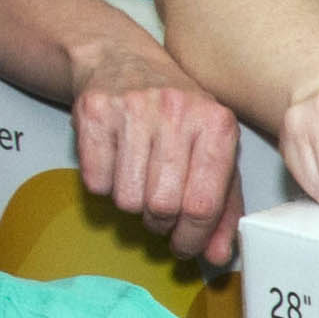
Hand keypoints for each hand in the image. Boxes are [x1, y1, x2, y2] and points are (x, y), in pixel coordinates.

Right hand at [73, 54, 244, 262]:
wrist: (123, 60)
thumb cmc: (175, 115)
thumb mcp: (211, 151)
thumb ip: (223, 206)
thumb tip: (219, 256)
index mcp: (217, 124)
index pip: (204, 204)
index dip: (193, 237)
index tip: (185, 246)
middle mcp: (177, 112)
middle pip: (164, 206)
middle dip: (160, 222)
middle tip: (159, 213)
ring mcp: (134, 109)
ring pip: (128, 199)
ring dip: (131, 204)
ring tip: (138, 180)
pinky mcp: (95, 111)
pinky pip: (96, 181)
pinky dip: (103, 184)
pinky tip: (114, 161)